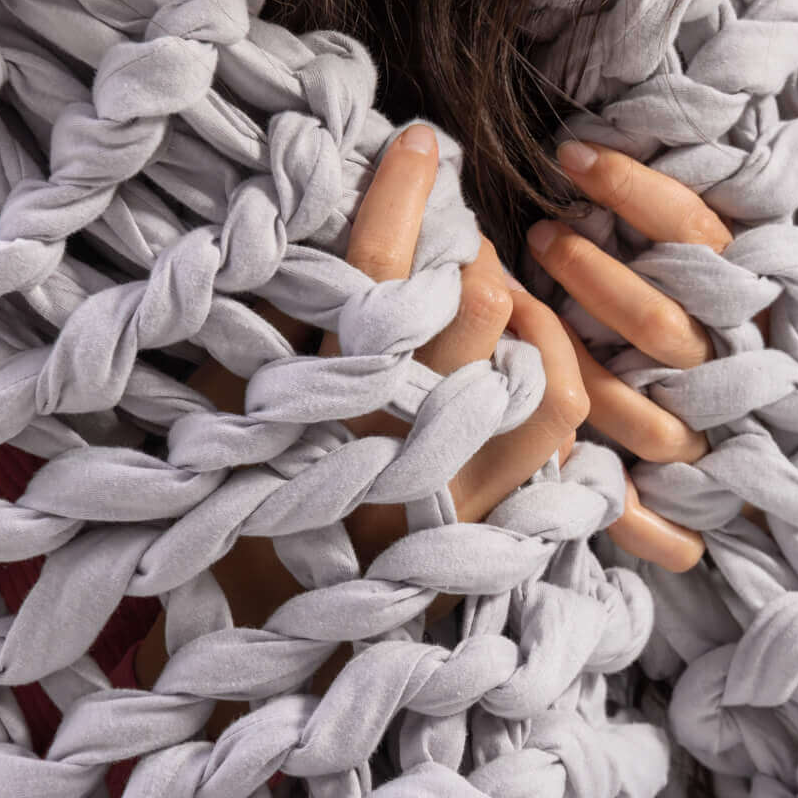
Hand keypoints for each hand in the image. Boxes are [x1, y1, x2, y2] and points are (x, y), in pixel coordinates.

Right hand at [132, 125, 716, 691]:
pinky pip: (565, 438)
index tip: (420, 140)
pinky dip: (555, 380)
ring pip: (539, 375)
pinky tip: (528, 357)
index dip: (404, 192)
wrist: (283, 656)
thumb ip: (267, 321)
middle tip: (455, 234)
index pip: (375, 271)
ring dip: (527, 317)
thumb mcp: (231, 412)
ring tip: (497, 296)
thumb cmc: (241, 515)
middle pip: (471, 312)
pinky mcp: (506, 526)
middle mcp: (403, 450)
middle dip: (469, 250)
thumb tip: (295, 214)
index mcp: (322, 412)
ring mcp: (467, 494)